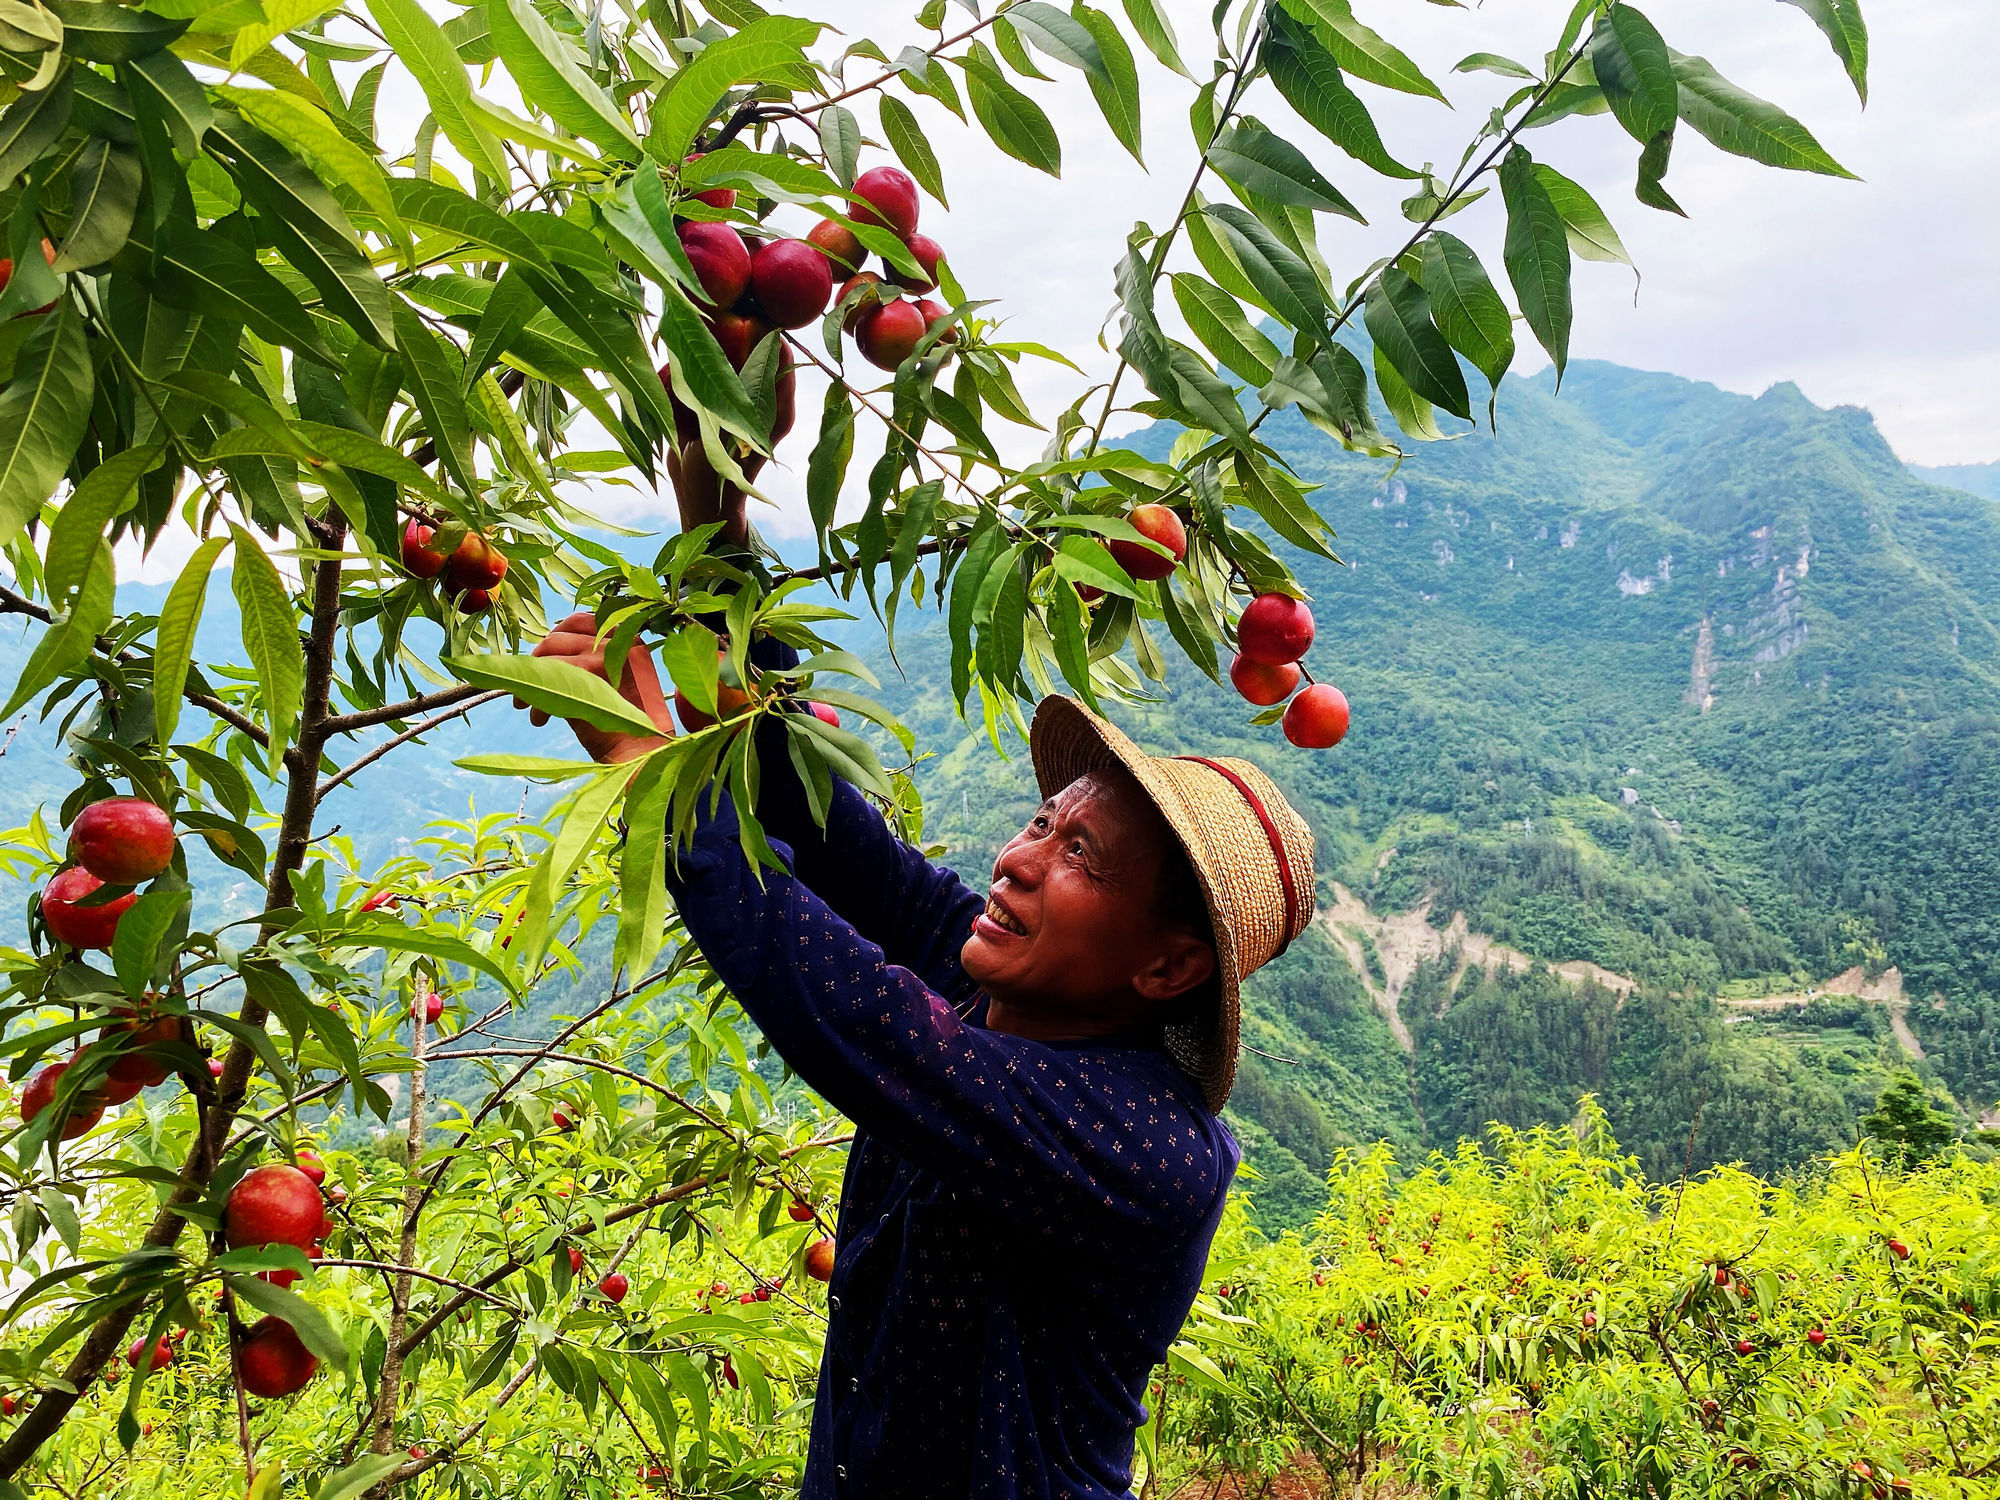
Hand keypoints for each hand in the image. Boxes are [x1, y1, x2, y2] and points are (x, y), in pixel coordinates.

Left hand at [518, 612, 676, 763]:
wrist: (641, 755)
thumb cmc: (627, 726)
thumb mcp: (617, 683)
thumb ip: (592, 662)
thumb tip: (548, 656)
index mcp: (629, 639)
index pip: (580, 621)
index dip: (554, 637)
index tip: (542, 658)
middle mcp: (619, 641)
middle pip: (558, 637)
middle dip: (536, 661)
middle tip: (526, 685)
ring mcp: (604, 656)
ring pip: (548, 657)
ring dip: (530, 682)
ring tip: (525, 704)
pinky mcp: (588, 676)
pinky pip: (547, 680)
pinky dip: (536, 701)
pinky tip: (539, 719)